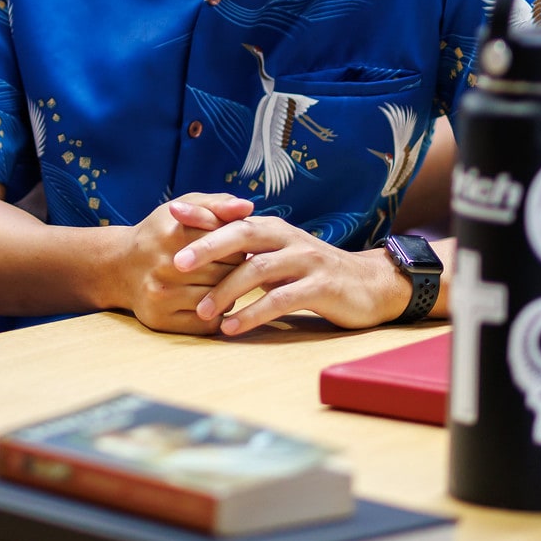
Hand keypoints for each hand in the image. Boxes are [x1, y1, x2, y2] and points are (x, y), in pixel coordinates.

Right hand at [107, 193, 256, 334]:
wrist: (119, 265)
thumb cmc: (161, 233)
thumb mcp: (184, 207)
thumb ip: (218, 204)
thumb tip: (248, 208)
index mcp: (173, 234)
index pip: (230, 246)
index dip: (237, 247)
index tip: (232, 247)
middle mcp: (164, 266)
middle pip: (226, 274)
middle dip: (233, 270)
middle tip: (226, 266)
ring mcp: (160, 295)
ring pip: (219, 300)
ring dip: (226, 294)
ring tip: (217, 283)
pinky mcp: (160, 319)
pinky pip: (206, 324)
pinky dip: (214, 315)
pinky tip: (207, 302)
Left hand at [172, 214, 408, 335]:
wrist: (370, 285)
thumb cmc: (314, 273)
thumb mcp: (281, 257)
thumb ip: (249, 252)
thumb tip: (202, 252)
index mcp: (274, 229)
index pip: (233, 218)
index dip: (203, 214)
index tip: (170, 212)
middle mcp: (288, 238)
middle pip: (242, 236)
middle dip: (207, 247)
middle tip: (176, 264)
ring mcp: (306, 261)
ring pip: (259, 269)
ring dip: (227, 291)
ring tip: (202, 311)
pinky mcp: (321, 287)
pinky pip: (281, 300)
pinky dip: (254, 313)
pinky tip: (234, 327)